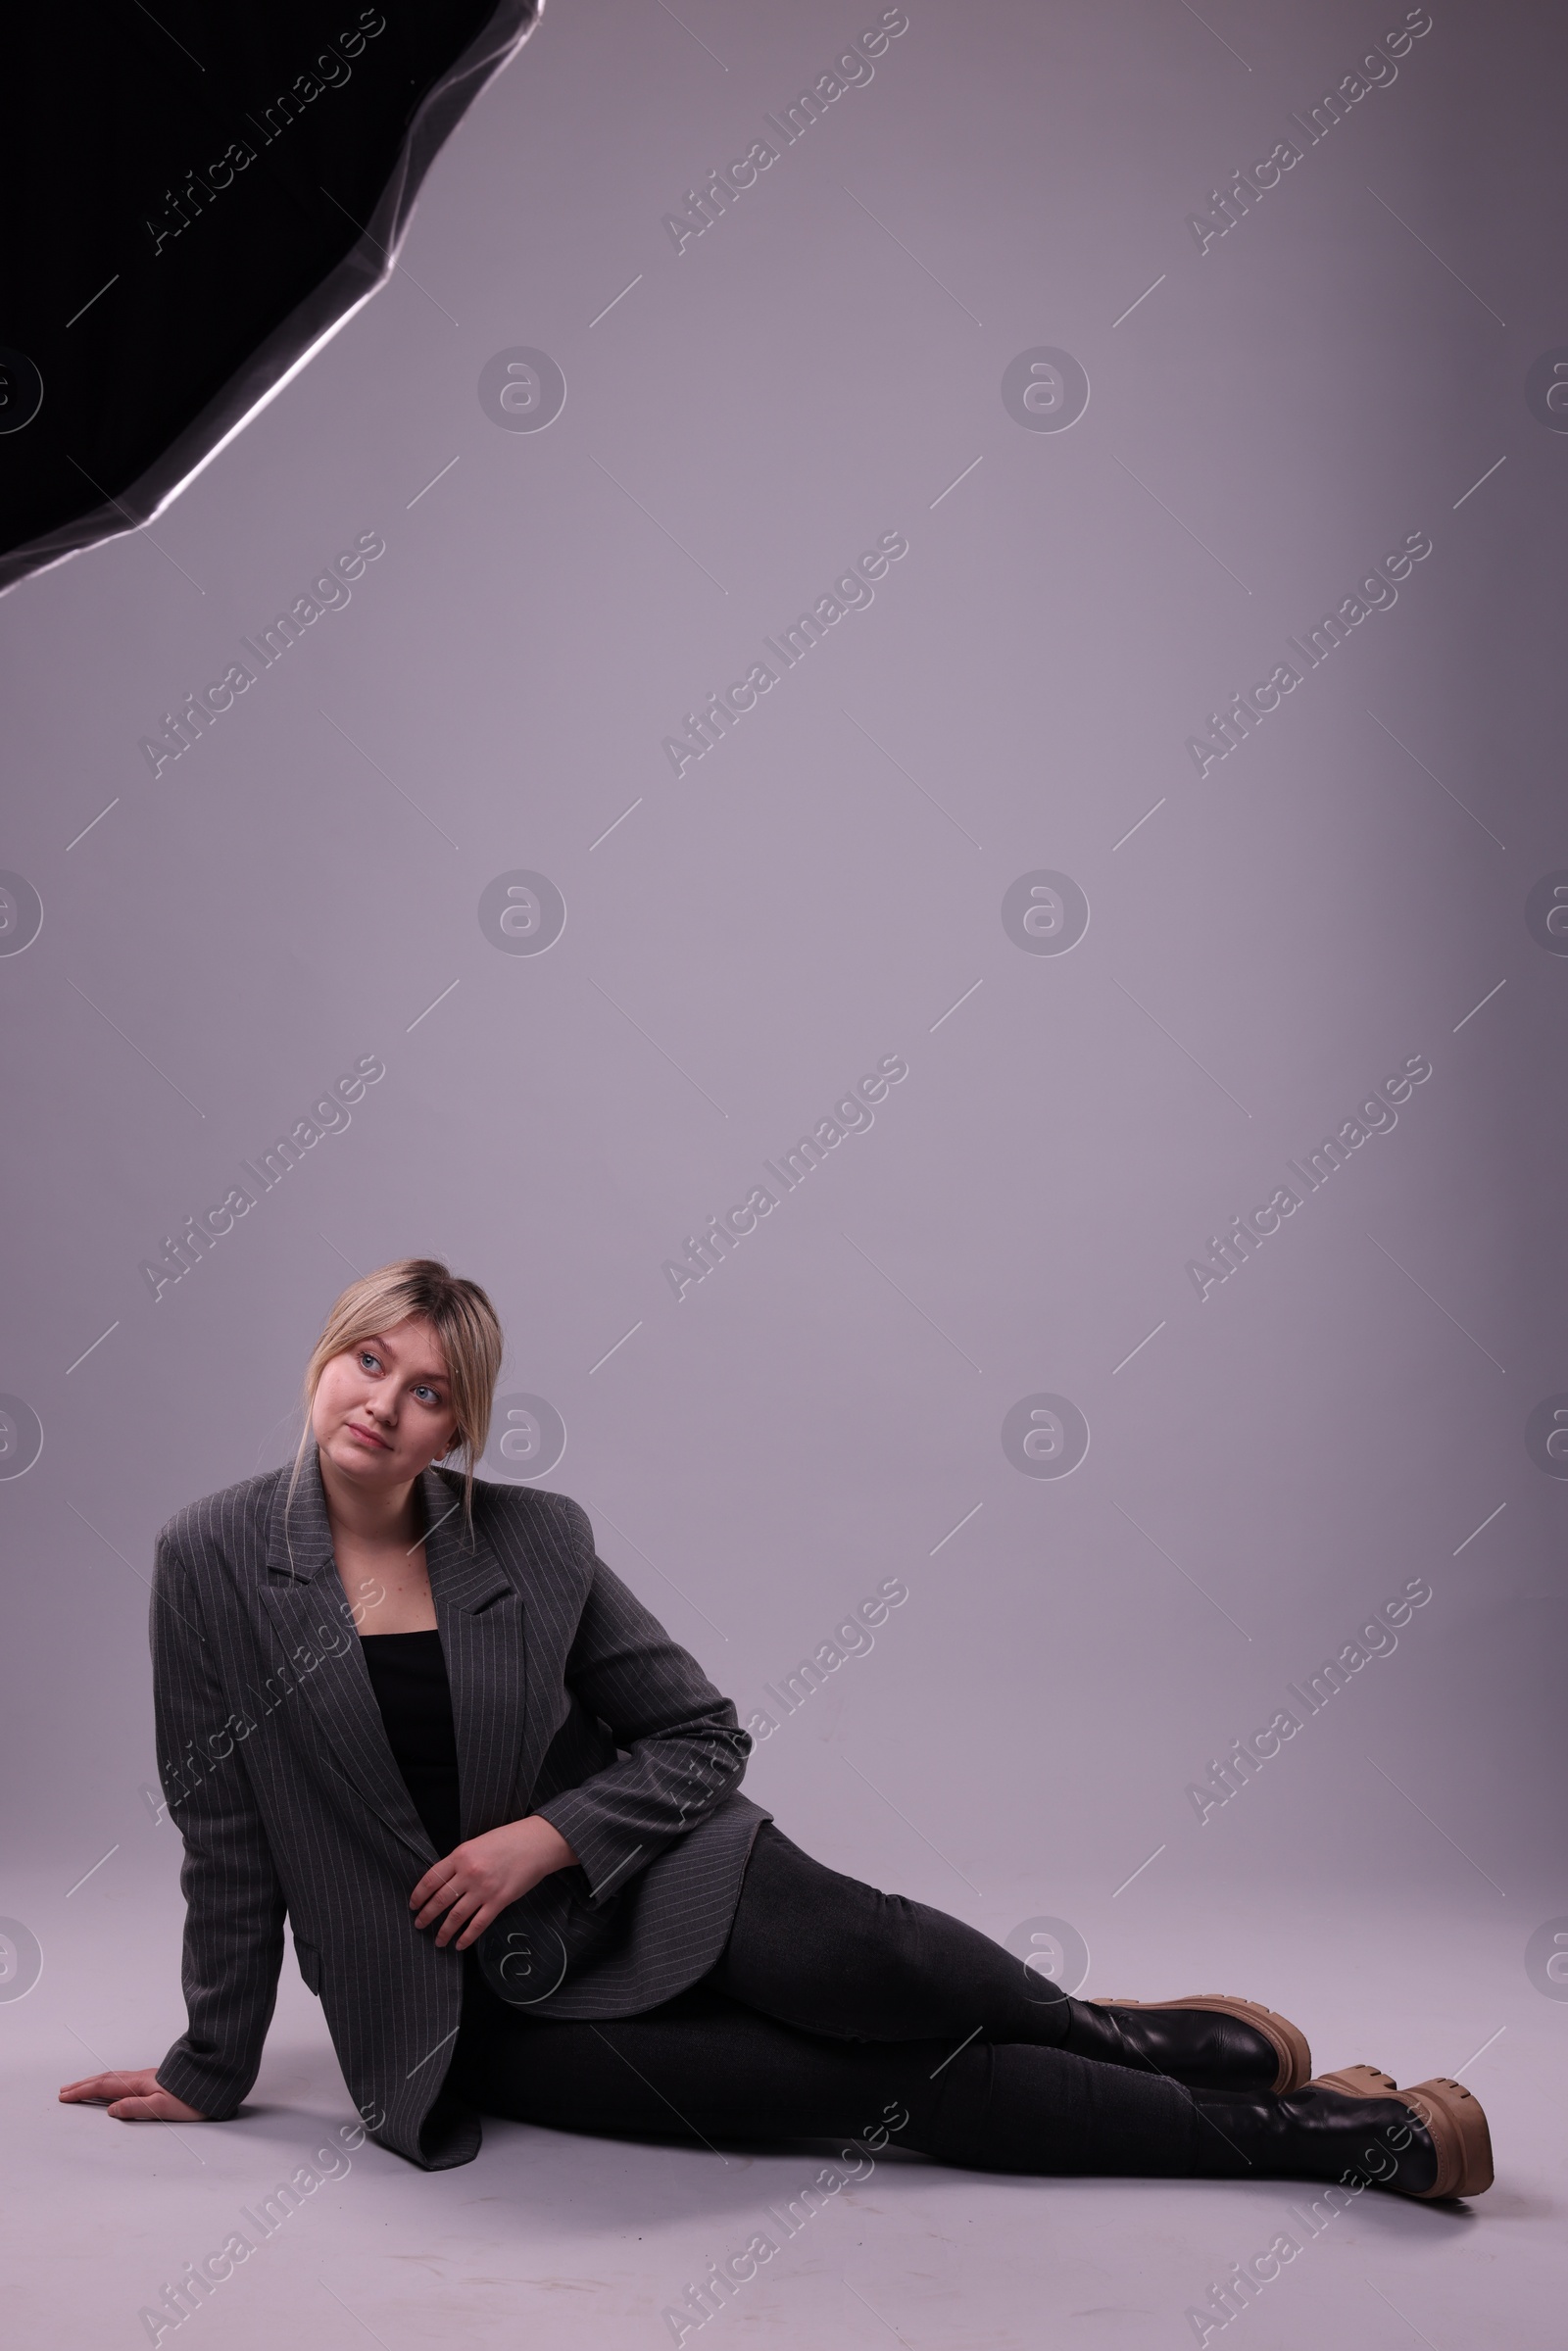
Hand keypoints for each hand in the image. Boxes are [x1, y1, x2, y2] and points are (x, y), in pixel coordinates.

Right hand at [58, 2067, 207, 2121]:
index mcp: (140, 2085)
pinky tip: (112, 2087)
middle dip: (84, 2085)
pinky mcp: (156, 2081)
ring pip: (115, 2078)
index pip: (104, 2087)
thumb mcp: (163, 2108)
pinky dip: (110, 2082)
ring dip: (95, 2082)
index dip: (83, 2091)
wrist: (217, 2082)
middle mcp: (142, 2078)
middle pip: (106, 2079)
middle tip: (64, 2090)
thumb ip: (136, 2108)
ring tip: (82, 2087)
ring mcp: (149, 2078)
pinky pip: (124, 2079)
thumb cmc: (194, 2099)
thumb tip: (110, 2110)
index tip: (64, 2096)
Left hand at [410, 1815, 578, 1949]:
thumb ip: (459, 1862)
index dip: (418, 1895)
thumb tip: (443, 1882)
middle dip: (426, 1915)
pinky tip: (460, 1944)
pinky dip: (467, 1937)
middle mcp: (469, 1873)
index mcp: (460, 1855)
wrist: (536, 1843)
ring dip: (444, 1931)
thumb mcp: (477, 1844)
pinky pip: (478, 1924)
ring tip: (437, 1940)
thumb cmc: (507, 1841)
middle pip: (440, 1900)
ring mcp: (484, 1889)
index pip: (431, 1879)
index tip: (413, 1905)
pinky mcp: (499, 1901)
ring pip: (456, 1916)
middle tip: (419, 1924)